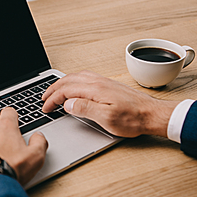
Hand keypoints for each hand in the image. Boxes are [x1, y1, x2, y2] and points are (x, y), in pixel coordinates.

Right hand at [42, 70, 179, 137]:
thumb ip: (85, 109)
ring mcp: (104, 82)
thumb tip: (68, 103)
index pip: (66, 90)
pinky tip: (74, 87)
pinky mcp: (109, 85)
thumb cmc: (133, 119)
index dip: (53, 99)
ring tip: (54, 92)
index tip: (46, 108)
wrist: (152, 114)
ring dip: (62, 83)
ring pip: (76, 77)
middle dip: (53, 89)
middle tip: (44, 99)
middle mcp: (98, 82)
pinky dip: (73, 82)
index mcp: (95, 89)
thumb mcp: (107, 118)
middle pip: (69, 80)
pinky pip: (84, 78)